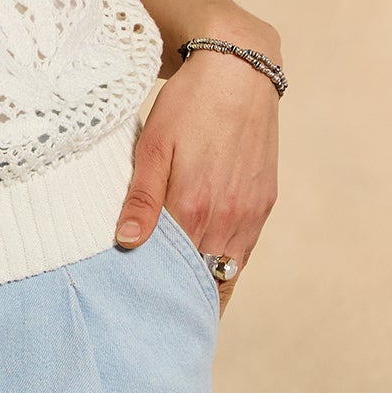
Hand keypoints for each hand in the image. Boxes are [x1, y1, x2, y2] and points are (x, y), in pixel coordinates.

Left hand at [113, 29, 280, 317]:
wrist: (239, 69)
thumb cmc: (188, 105)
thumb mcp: (153, 144)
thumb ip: (141, 197)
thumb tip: (127, 244)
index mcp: (196, 208)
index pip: (179, 275)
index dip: (165, 299)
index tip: (148, 323)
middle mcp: (229, 218)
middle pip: (208, 280)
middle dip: (186, 302)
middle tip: (162, 322)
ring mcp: (251, 212)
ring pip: (230, 267)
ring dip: (209, 286)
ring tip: (182, 304)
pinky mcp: (264, 201)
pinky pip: (244, 246)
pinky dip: (227, 261)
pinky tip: (208, 264)